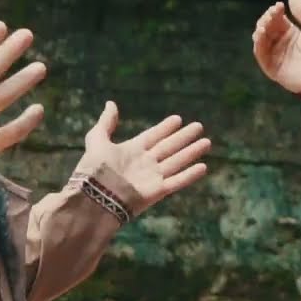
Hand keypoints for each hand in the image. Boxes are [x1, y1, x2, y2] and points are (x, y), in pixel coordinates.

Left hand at [78, 102, 210, 215]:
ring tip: (207, 142)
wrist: (94, 197)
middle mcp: (145, 163)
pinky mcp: (157, 192)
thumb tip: (111, 103)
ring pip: (177, 161)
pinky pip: (177, 181)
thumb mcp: (97, 140)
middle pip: (169, 147)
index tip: (178, 119)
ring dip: (192, 152)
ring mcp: (152, 177)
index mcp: (132, 150)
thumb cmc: (93, 169)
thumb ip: (106, 123)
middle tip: (199, 126)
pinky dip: (190, 175)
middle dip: (184, 137)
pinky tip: (203, 167)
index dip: (165, 128)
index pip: (153, 136)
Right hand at [252, 0, 300, 92]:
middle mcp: (281, 44)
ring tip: (265, 23)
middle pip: (267, 27)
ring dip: (260, 29)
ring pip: (261, 40)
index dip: (276, 11)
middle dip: (267, 19)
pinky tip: (261, 34)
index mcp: (292, 34)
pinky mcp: (273, 68)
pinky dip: (258, 44)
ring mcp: (276, 56)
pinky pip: (261, 55)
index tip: (279, 5)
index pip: (278, 19)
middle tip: (272, 14)